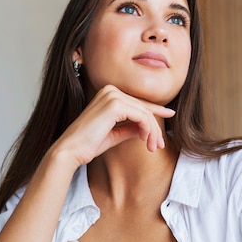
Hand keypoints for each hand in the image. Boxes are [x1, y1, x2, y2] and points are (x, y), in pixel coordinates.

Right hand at [52, 85, 175, 166]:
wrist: (71, 150)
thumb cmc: (88, 145)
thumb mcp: (115, 134)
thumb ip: (130, 128)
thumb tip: (145, 129)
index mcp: (108, 94)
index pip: (137, 102)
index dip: (155, 110)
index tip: (170, 114)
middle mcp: (110, 90)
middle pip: (143, 108)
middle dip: (154, 128)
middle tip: (159, 145)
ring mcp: (112, 95)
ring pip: (145, 113)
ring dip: (152, 131)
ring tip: (153, 147)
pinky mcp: (115, 105)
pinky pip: (141, 116)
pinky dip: (147, 129)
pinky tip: (146, 141)